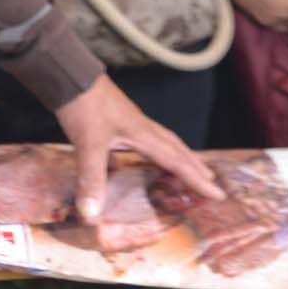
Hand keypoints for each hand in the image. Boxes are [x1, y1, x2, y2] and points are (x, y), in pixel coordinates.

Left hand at [51, 77, 221, 224]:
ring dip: (178, 156)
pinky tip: (143, 155)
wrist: (69, 74)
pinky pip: (146, 139)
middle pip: (177, 148)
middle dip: (194, 166)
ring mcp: (131, 121)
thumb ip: (91, 179)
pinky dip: (154, 150)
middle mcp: (142, 127)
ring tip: (188, 168)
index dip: (197, 180)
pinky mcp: (118, 118)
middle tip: (212, 182)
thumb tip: (92, 214)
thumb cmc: (83, 105)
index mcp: (143, 134)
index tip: (218, 194)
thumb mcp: (87, 144)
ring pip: (164, 141)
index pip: (177, 161)